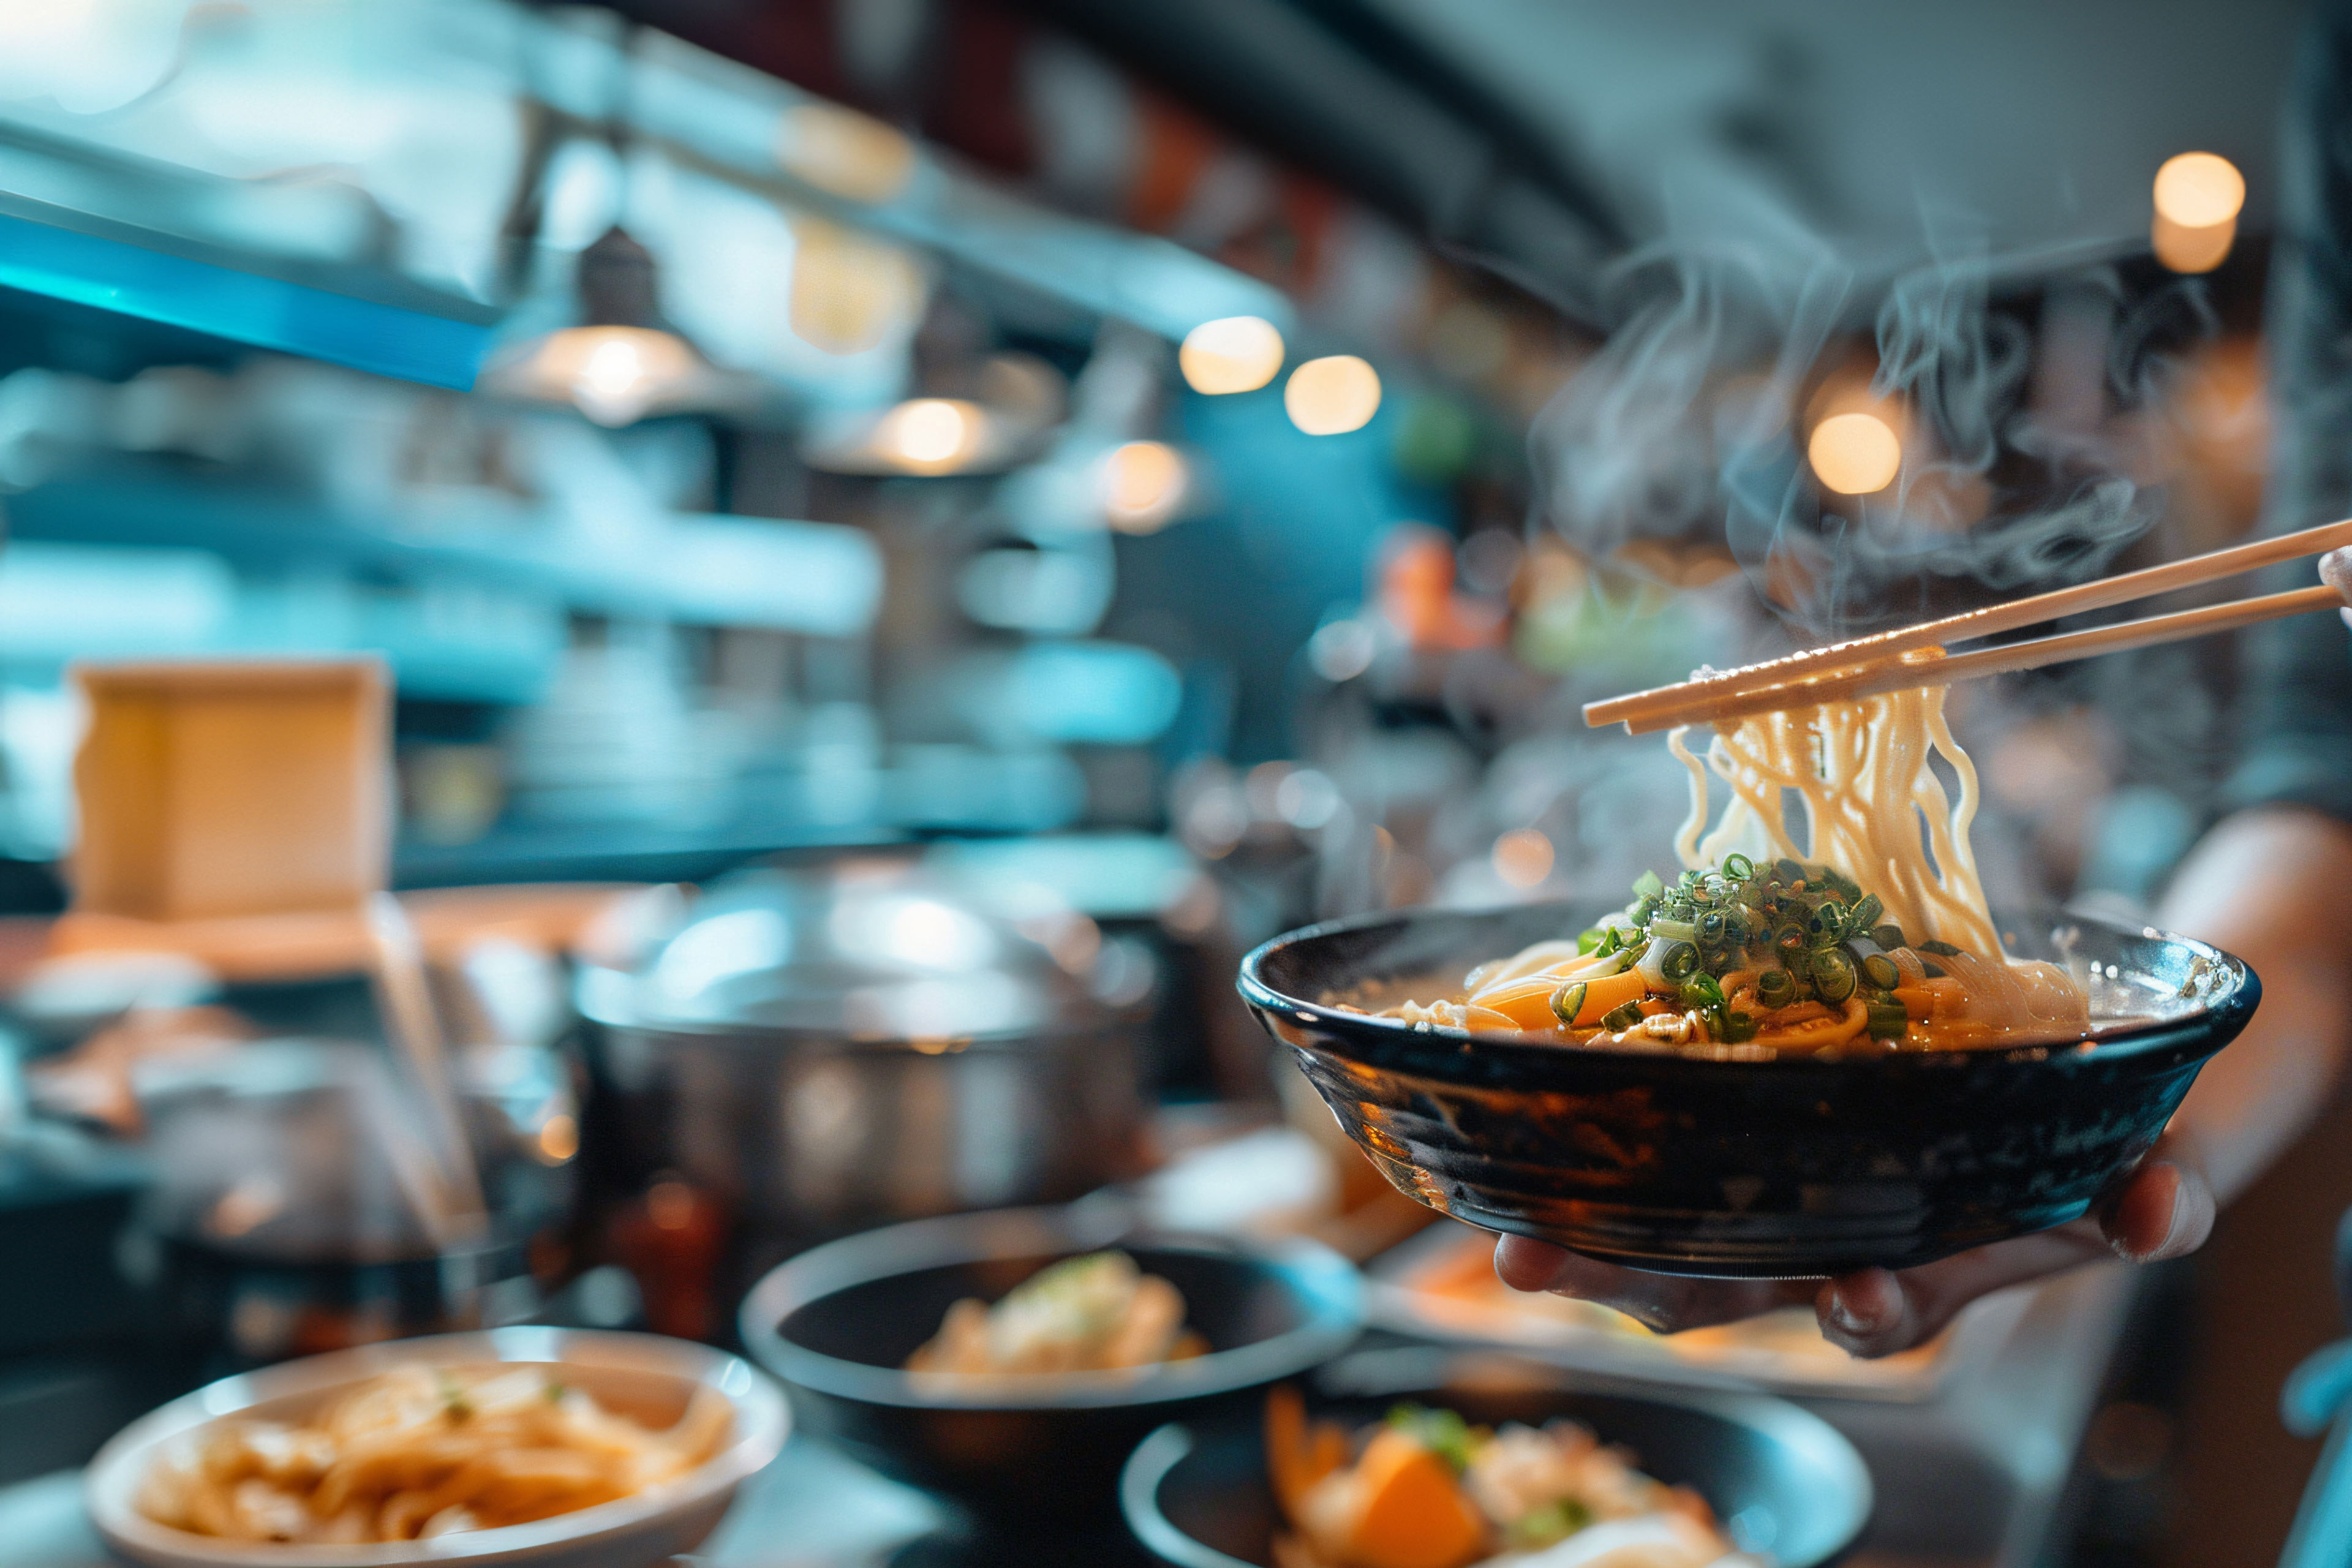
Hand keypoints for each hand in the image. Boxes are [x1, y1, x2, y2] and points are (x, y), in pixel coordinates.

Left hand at [1492, 1136, 2214, 1356]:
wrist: (2060, 1054)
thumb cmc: (2089, 1140)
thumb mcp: (2136, 1174)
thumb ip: (2148, 1201)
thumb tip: (2163, 1207)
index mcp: (1915, 1262)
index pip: (1872, 1309)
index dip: (1863, 1311)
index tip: (1857, 1295)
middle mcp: (1823, 1230)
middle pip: (1713, 1278)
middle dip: (1620, 1283)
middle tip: (1529, 1267)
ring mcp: (1775, 1175)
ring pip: (1662, 1215)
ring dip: (1580, 1225)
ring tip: (1504, 1229)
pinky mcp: (1743, 1098)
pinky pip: (1663, 1120)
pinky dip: (1608, 1107)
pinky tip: (1541, 1081)